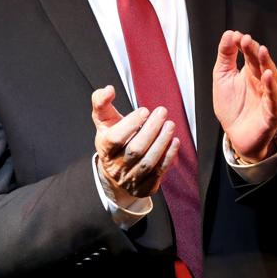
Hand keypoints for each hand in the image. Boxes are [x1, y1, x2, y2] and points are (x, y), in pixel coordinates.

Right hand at [90, 85, 179, 199]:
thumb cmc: (112, 140)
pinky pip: (158, 173)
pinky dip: (168, 157)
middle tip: (162, 112)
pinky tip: (174, 141)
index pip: (115, 138)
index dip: (130, 124)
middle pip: (135, 150)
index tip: (145, 110)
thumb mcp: (103, 121)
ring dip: (162, 142)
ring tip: (170, 124)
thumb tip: (108, 89)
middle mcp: (116, 166)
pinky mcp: (144, 188)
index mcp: (104, 149)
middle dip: (151, 130)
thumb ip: (101, 102)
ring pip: (148, 163)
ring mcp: (130, 179)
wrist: (115, 172)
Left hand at [212, 31, 276, 162]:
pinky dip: (271, 88)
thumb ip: (226, 56)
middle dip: (256, 51)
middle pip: (262, 64)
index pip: (252, 55)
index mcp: (252, 73)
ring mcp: (270, 97)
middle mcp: (264, 83)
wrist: (236, 136)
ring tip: (262, 51)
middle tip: (247, 40)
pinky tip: (266, 76)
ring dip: (267, 64)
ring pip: (272, 79)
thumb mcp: (223, 77)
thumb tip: (230, 33)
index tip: (237, 36)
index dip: (246, 45)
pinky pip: (274, 99)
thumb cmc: (232, 107)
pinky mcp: (273, 113)